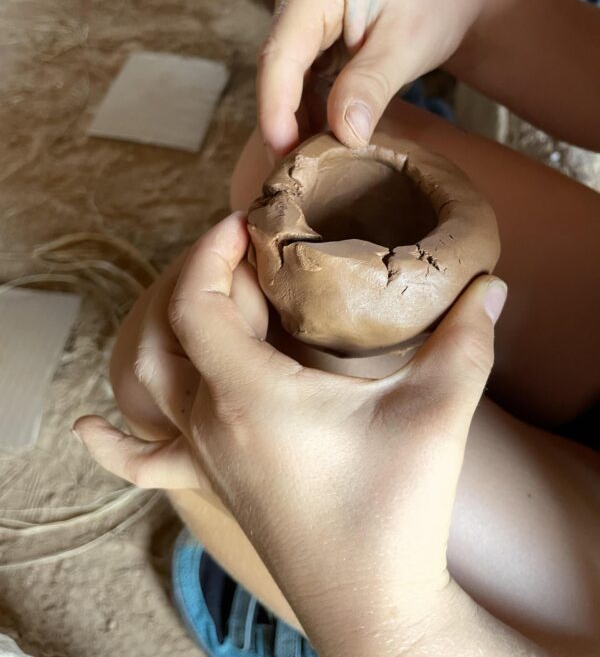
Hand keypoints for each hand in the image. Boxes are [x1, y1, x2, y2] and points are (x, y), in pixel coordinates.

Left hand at [75, 213, 506, 653]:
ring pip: (152, 382)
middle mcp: (211, 423)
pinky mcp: (215, 488)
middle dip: (203, 279)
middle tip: (251, 257)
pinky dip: (114, 441)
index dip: (210, 252)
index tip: (244, 222)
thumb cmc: (397, 512)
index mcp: (249, 395)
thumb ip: (465, 341)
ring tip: (206, 300)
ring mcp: (206, 459)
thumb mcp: (437, 414)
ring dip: (167, 331)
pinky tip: (89, 429)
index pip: (196, 303)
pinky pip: (145, 461)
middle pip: (173, 332)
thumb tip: (489, 285)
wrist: (376, 607)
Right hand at [257, 0, 494, 155]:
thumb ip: (371, 87)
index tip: (283, 155)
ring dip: (296, 122)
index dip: (275, 109)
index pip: (281, 54)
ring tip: (314, 165)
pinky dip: (309, 113)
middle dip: (283, 123)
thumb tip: (342, 136)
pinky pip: (298, 81)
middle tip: (298, 176)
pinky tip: (324, 141)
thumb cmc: (437, 4)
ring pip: (284, 80)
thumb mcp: (408, 46)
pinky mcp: (308, 35)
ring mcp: (300, 14)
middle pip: (276, 69)